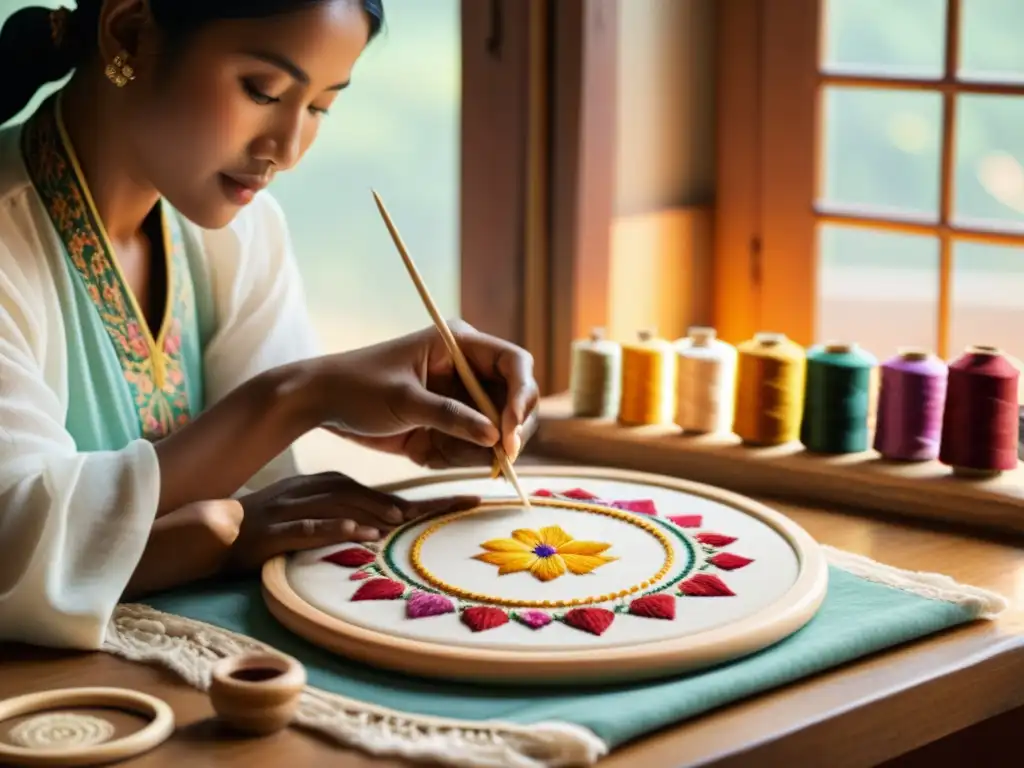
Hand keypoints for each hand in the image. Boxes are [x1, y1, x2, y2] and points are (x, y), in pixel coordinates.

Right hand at [223, 472, 479, 572]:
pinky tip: (359, 532)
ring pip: (349, 508)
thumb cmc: (275, 523)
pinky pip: (311, 528)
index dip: (433, 500)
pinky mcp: (279, 528)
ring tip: (410, 520)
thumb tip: (389, 525)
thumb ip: (353, 514)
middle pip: (378, 499)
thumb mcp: (319, 513)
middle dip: (418, 507)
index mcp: (337, 486)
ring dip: (380, 514)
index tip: (473, 500)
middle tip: (459, 506)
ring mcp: (301, 507)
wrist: (218, 528)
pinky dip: (336, 529)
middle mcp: (324, 490)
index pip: (393, 494)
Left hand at [311, 320, 539, 468]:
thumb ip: (450, 417)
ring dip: (481, 449)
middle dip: (511, 429)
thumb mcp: (404, 400)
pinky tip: (426, 453)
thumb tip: (496, 437)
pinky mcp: (449, 426)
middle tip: (500, 457)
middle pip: (516, 399)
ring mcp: (461, 400)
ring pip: (498, 429)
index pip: (514, 364)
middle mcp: (468, 371)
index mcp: (460, 346)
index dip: (522, 395)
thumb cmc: (358, 388)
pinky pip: (473, 447)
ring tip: (438, 451)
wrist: (321, 404)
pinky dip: (459, 457)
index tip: (509, 430)